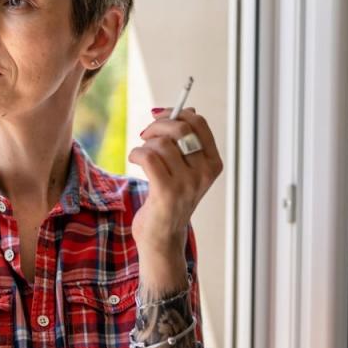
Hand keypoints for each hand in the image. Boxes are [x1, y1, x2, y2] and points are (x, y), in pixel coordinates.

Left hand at [128, 108, 222, 258]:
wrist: (162, 237)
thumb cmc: (168, 198)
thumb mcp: (184, 169)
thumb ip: (184, 141)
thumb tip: (182, 109)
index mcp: (213, 163)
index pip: (199, 123)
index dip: (175, 113)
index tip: (158, 116)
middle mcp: (205, 173)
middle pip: (181, 129)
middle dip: (157, 126)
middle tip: (145, 134)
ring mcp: (188, 184)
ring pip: (162, 143)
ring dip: (145, 144)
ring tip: (141, 155)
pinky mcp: (167, 193)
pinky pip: (149, 157)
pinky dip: (136, 153)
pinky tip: (134, 159)